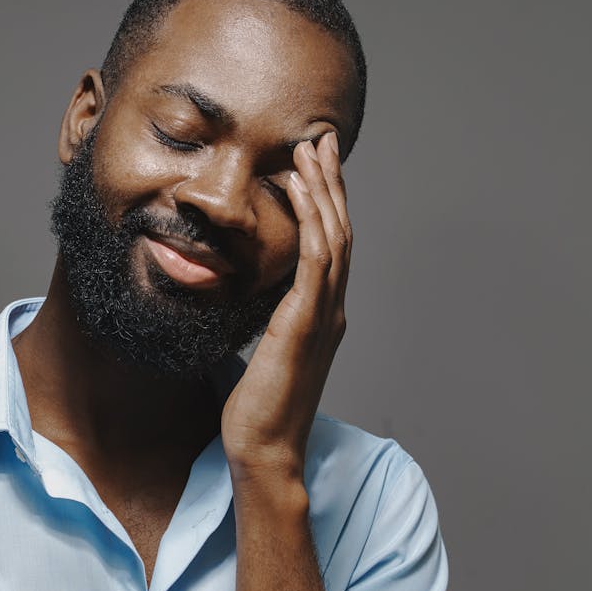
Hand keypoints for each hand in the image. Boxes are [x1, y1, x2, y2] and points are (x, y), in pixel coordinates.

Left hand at [221, 131, 350, 479]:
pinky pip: (314, 261)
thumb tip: (252, 300)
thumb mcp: (265, 352)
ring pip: (333, 238)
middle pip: (339, 231)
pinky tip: (298, 190)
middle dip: (332, 183)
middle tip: (324, 140)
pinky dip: (311, 221)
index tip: (315, 165)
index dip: (326, 202)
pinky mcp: (304, 324)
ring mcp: (323, 316)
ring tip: (311, 151)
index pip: (329, 245)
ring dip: (324, 190)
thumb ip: (268, 321)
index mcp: (321, 314)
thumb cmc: (259, 408)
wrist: (265, 450)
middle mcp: (331, 309)